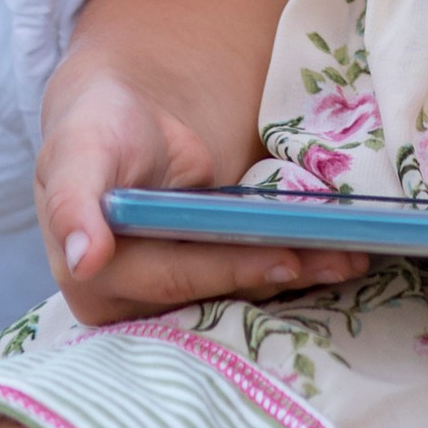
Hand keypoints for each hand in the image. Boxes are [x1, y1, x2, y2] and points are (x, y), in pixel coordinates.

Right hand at [35, 58, 365, 324]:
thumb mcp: (77, 152)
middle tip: (342, 260)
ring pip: (238, 294)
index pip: (175, 278)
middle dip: (278, 273)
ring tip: (353, 258)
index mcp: (92, 283)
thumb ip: (74, 202)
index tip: (287, 259)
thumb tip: (83, 262)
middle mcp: (130, 306)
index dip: (231, 269)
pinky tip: (333, 258)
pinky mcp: (202, 283)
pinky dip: (289, 267)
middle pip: (215, 294)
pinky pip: (248, 282)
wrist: (118, 121)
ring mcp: (171, 298)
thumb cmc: (94, 130)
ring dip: (297, 277)